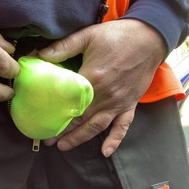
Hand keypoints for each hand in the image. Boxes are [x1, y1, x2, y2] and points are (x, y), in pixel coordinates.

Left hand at [38, 19, 165, 156]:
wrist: (149, 38)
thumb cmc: (117, 36)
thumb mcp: (87, 36)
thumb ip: (63, 47)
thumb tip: (39, 54)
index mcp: (92, 78)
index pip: (69, 102)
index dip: (55, 114)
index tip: (43, 122)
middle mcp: (105, 95)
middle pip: (80, 118)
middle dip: (63, 131)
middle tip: (47, 140)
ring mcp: (119, 102)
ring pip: (97, 126)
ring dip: (80, 138)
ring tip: (64, 147)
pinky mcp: (130, 104)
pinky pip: (123, 126)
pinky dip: (114, 140)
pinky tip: (105, 152)